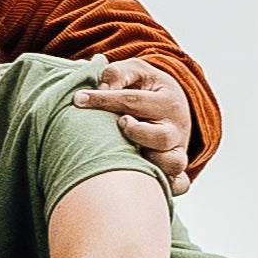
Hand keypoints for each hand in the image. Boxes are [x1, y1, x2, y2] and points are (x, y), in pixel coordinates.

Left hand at [72, 58, 194, 194]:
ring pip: (173, 164)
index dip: (103, 100)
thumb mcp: (136, 71)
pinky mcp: (177, 169)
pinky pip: (179, 184)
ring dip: (152, 162)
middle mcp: (176, 128)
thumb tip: (101, 87)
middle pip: (160, 137)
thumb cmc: (148, 87)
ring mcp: (178, 150)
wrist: (175, 102)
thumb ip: (118, 74)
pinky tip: (148, 182)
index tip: (78, 100)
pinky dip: (169, 186)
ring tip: (132, 154)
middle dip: (136, 133)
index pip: (133, 101)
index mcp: (168, 100)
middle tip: (119, 123)